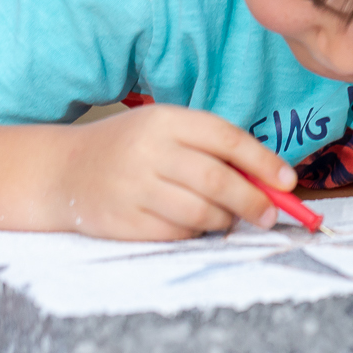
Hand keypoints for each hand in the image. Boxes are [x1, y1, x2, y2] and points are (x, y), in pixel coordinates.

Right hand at [54, 103, 292, 239]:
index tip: (288, 181)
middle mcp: (149, 151)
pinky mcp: (124, 221)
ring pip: (201, 212)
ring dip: (225, 220)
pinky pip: (177, 232)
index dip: (264, 162)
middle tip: (270, 214)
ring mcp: (134, 188)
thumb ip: (214, 150)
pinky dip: (195, 232)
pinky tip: (193, 223)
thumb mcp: (167, 132)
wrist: (63, 171)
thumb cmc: (131, 149)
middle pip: (218, 180)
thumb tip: (272, 181)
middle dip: (253, 201)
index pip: (227, 139)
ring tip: (227, 218)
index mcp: (165, 120)